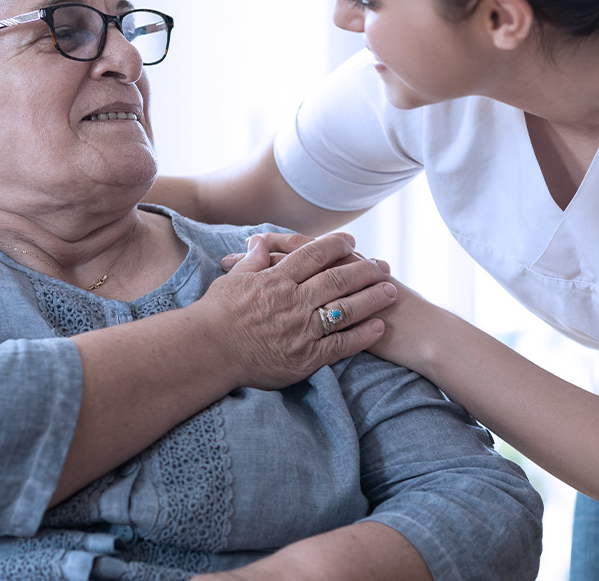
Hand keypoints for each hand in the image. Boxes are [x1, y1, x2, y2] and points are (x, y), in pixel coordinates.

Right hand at [201, 232, 396, 389]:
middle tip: (384, 265)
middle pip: (337, 279)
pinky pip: (340, 344)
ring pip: (345, 309)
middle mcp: (294, 301)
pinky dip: (362, 336)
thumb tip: (259, 242)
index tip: (351, 241)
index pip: (312, 256)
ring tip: (391, 291)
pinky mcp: (306, 357)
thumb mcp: (231, 280)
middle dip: (364, 270)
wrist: (208, 352)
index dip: (335, 246)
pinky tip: (379, 327)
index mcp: (276, 279)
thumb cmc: (215, 315)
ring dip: (371, 299)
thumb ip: (251, 261)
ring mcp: (302, 329)